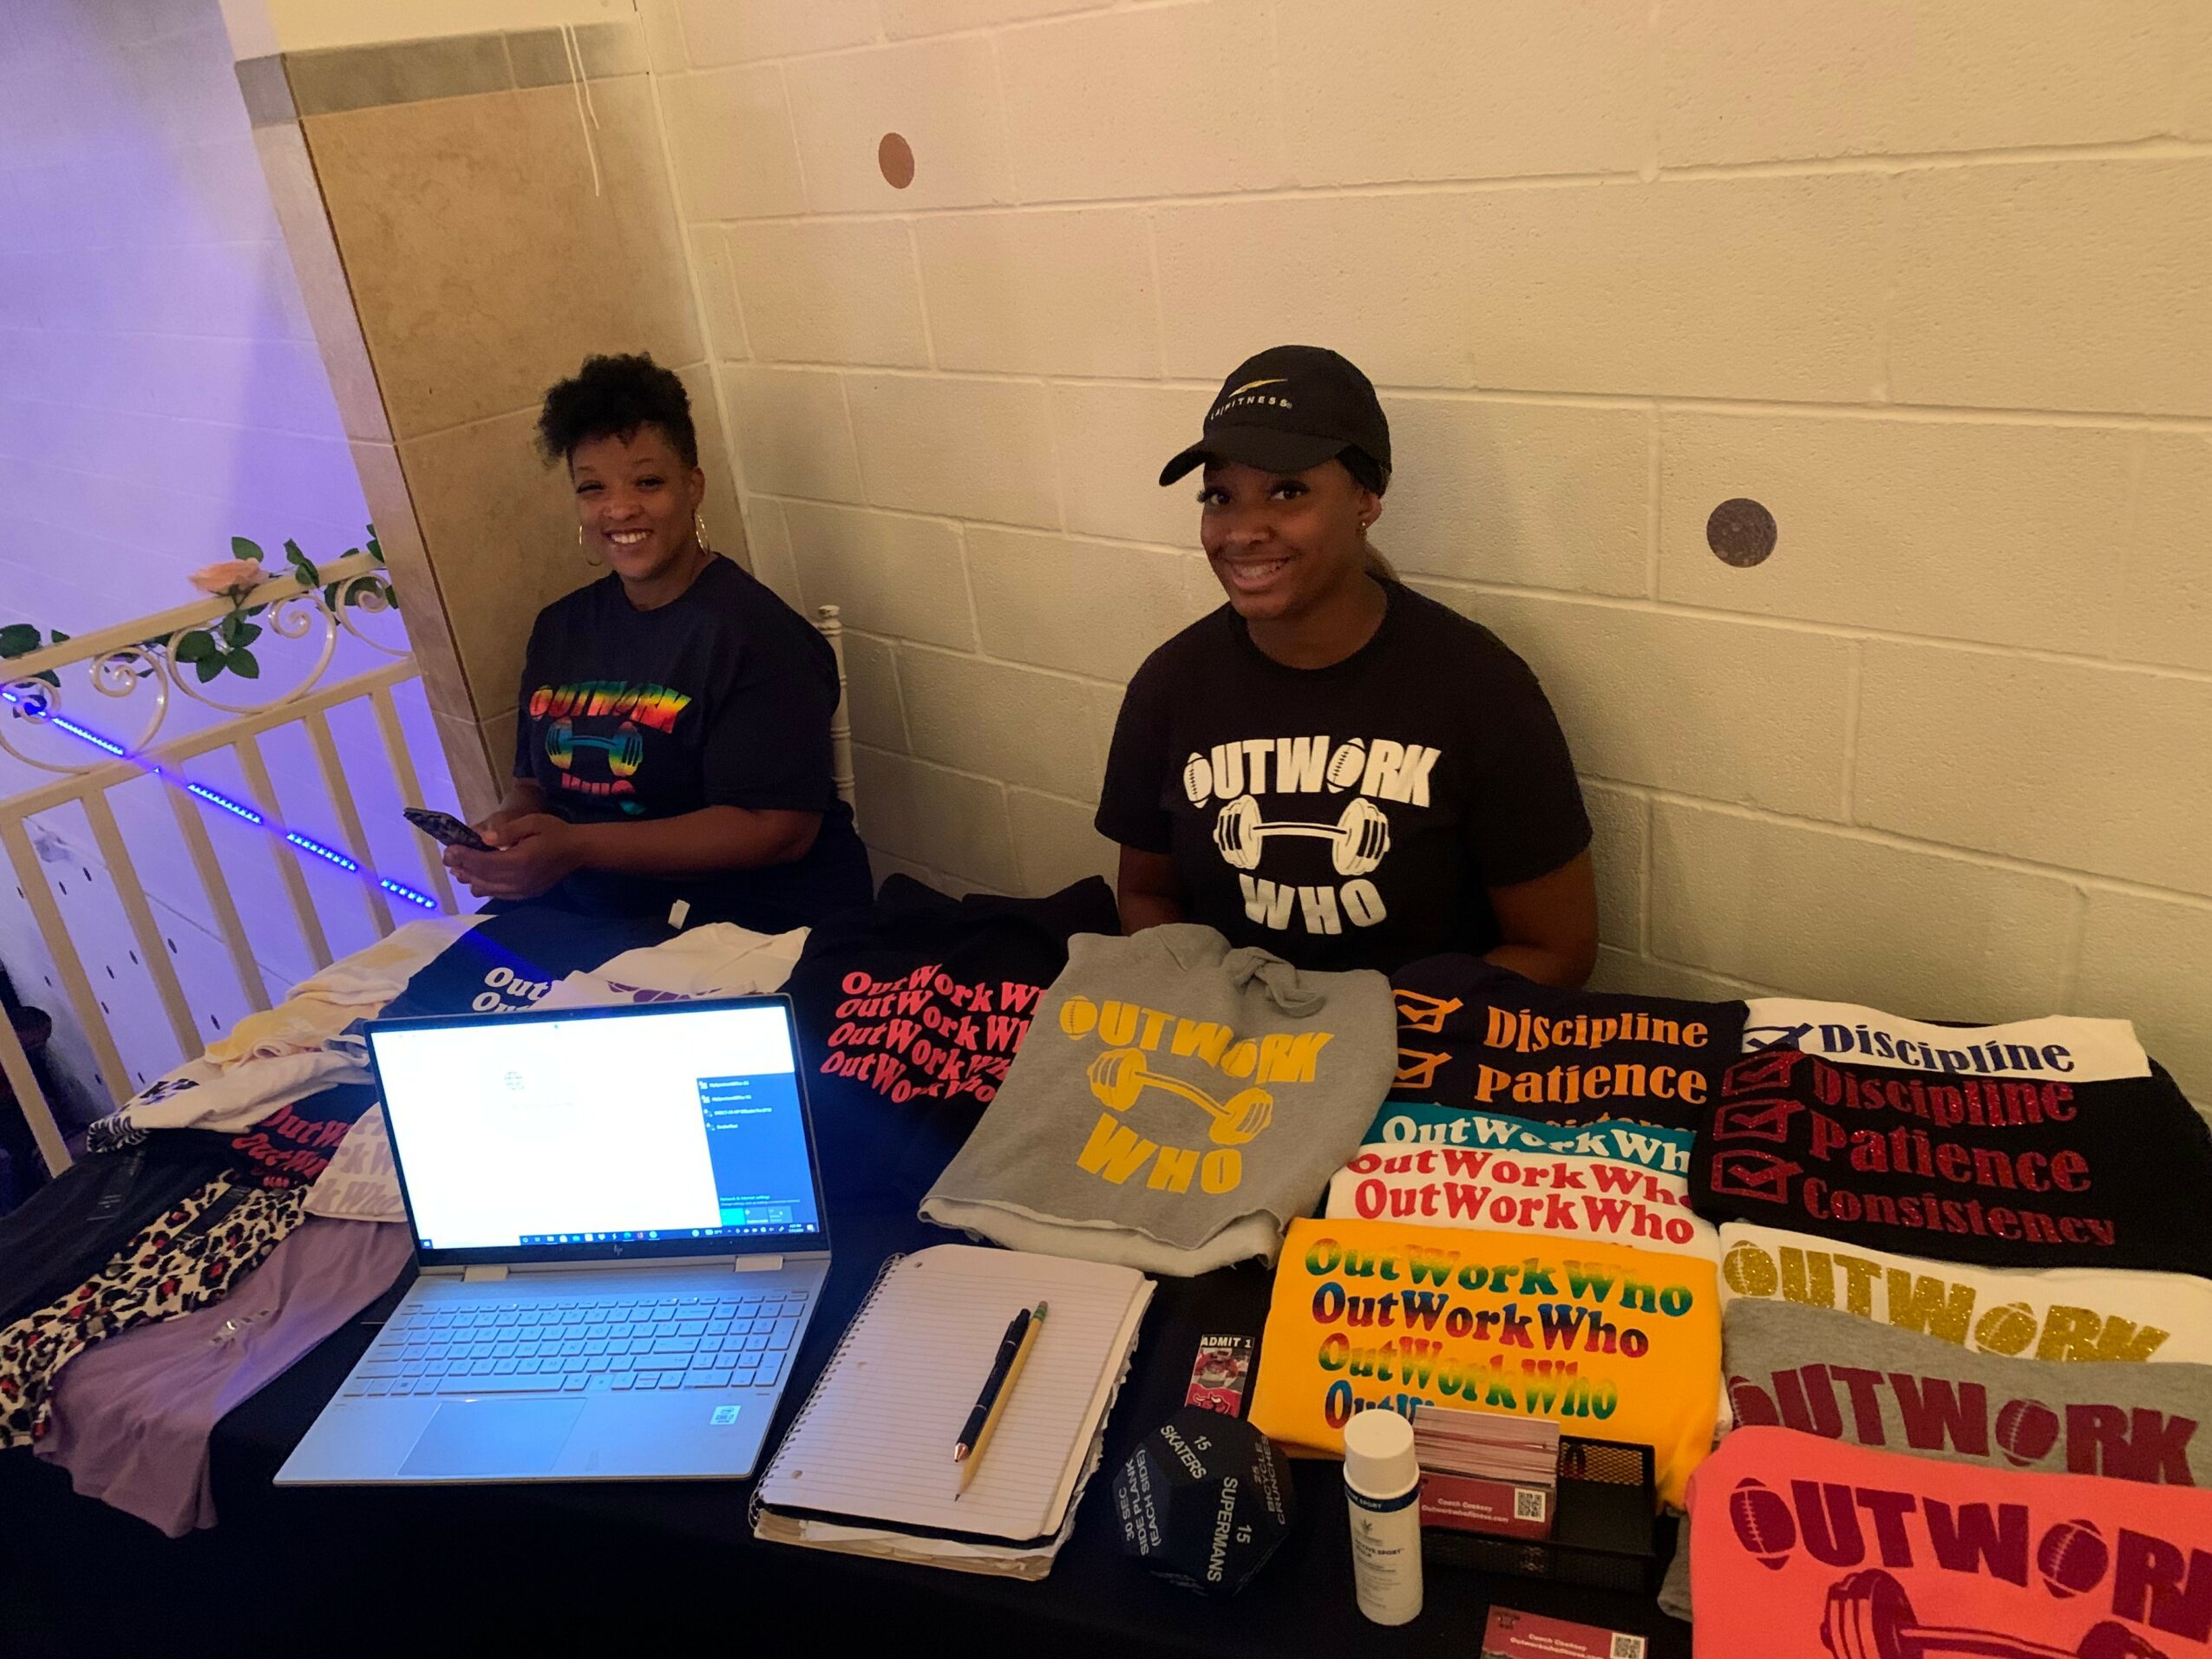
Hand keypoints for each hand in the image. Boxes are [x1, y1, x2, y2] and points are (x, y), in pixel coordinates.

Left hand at [443, 813, 581, 900]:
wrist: (577, 851)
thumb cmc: (554, 831)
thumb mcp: (532, 822)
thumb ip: (507, 831)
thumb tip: (484, 839)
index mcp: (521, 861)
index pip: (485, 862)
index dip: (464, 856)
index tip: (450, 849)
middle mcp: (520, 880)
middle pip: (483, 877)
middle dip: (463, 868)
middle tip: (448, 859)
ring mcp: (523, 890)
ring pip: (488, 889)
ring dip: (471, 880)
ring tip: (458, 870)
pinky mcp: (526, 894)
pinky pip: (499, 895)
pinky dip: (485, 888)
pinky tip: (476, 880)